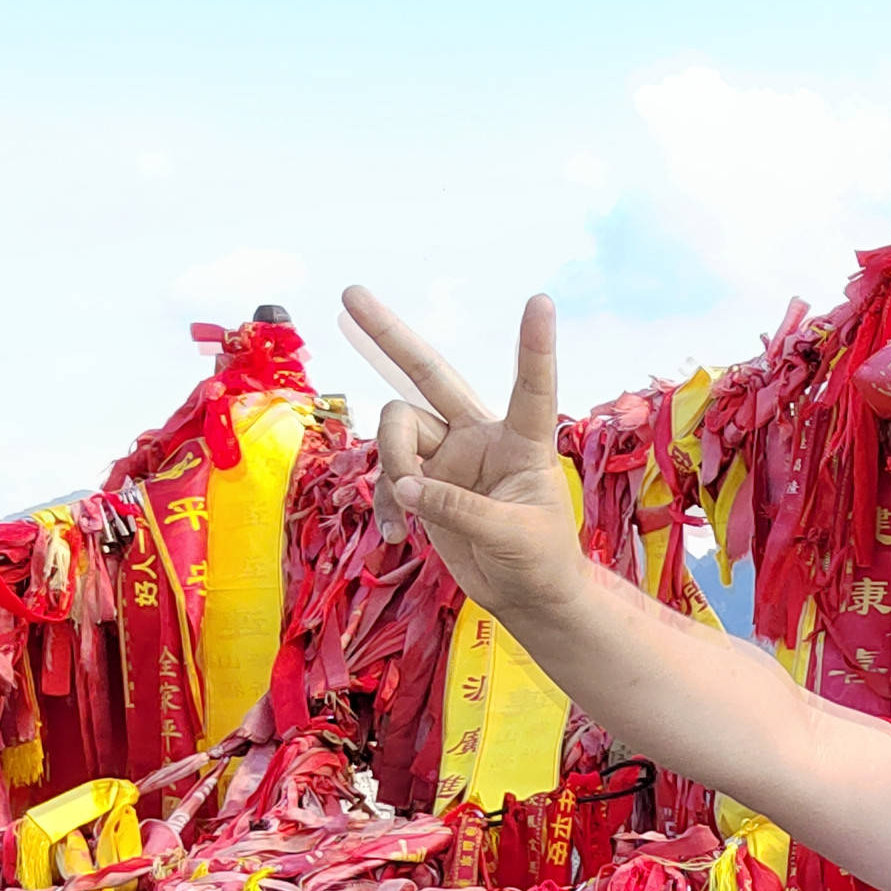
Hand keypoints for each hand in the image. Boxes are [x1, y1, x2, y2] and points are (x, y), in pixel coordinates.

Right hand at [341, 287, 583, 624]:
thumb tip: (406, 486)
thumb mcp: (512, 538)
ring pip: (398, 429)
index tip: (540, 300)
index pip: (531, 388)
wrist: (526, 597)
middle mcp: (480, 438)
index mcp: (522, 444)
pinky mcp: (424, 483)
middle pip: (431, 376)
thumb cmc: (540, 563)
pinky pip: (388, 475)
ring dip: (393, 462)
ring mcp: (448, 457)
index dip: (534, 347)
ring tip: (408, 510)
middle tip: (350, 293)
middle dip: (390, 337)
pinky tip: (397, 533)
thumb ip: (459, 510)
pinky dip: (386, 501)